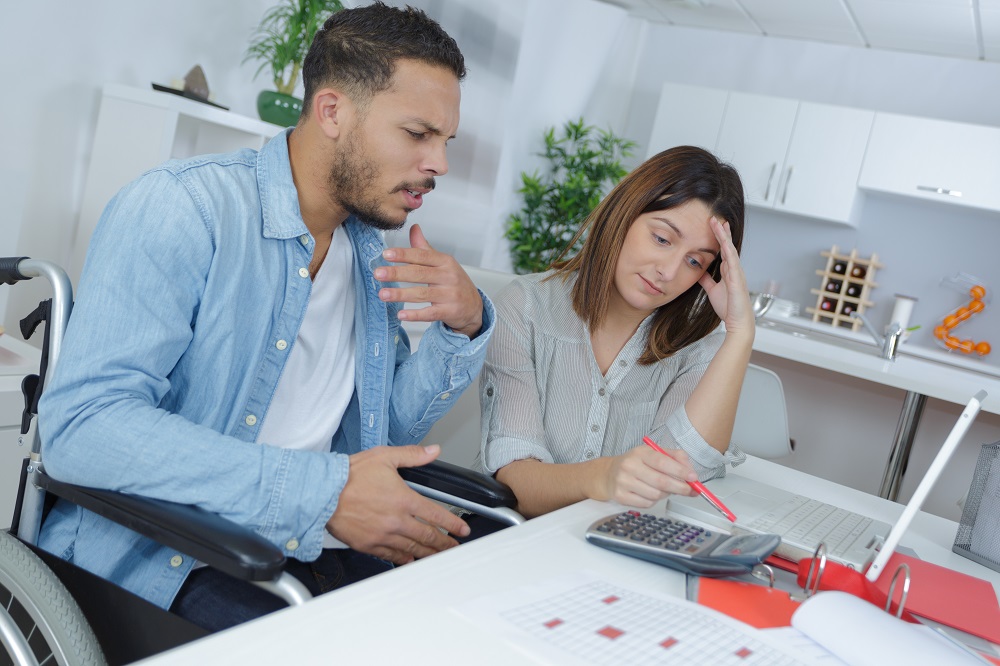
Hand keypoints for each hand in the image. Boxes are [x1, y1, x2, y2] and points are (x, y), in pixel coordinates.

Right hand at [327, 445, 470, 564]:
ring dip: (428, 553)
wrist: (323, 493)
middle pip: (428, 536)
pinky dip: (404, 559)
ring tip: (438, 556)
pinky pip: (391, 556)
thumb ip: (412, 455)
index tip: (461, 529)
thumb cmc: (350, 475)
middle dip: (444, 543)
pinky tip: (410, 560)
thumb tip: (432, 451)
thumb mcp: (384, 456)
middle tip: (454, 547)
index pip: (436, 514)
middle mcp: (396, 520)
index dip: (453, 524)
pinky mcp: (369, 545)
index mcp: (403, 499)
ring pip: (412, 548)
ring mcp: (383, 535)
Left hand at [374, 224, 483, 337]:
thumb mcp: (443, 263)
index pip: (422, 256)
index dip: (404, 254)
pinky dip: (415, 315)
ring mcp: (450, 295)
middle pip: (419, 273)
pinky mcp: (449, 311)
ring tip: (383, 294)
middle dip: (397, 273)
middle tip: (378, 274)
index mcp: (445, 262)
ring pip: (422, 294)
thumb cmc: (454, 282)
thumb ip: (425, 248)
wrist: (474, 306)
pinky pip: (430, 313)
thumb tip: (414, 228)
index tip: (386, 254)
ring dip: (400, 294)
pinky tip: (401, 315)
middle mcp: (448, 276)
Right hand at [598, 446, 697, 507]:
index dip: (680, 471)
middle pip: (661, 481)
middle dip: (680, 488)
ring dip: (665, 494)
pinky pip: (647, 504)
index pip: (662, 461)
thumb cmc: (636, 464)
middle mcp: (630, 466)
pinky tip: (649, 493)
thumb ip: (674, 457)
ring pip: (655, 495)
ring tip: (662, 488)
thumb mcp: (653, 454)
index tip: (693, 477)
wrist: (609, 474)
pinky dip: (653, 501)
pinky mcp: (621, 496)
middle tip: (690, 490)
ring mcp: (624, 482)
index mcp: (640, 453)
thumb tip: (690, 469)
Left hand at [698, 217, 753, 336]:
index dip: (720, 237)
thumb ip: (707, 280)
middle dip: (722, 232)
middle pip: (728, 246)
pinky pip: (733, 262)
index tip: (715, 225)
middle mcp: (734, 269)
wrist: (737, 322)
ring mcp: (737, 273)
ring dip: (725, 237)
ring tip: (719, 225)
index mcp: (729, 271)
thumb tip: (699, 271)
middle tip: (715, 219)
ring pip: (731, 250)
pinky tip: (725, 243)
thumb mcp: (712, 290)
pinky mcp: (737, 280)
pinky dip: (729, 252)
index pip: (724, 250)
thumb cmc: (729, 308)